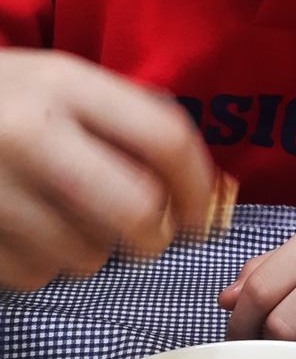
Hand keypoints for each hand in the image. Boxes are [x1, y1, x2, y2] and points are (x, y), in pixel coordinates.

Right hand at [0, 49, 215, 289]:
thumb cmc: (2, 101)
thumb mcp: (61, 83)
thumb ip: (132, 120)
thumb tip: (211, 186)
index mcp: (63, 84)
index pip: (165, 138)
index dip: (198, 185)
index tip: (203, 212)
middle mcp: (30, 135)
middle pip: (137, 212)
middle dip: (157, 235)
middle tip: (151, 235)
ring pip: (89, 255)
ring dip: (94, 249)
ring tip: (66, 216)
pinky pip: (40, 275)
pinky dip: (46, 263)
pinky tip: (25, 230)